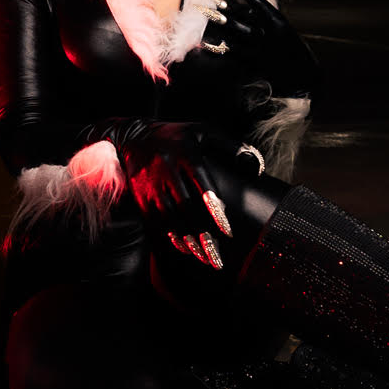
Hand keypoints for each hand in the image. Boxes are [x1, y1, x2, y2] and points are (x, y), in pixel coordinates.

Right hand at [107, 120, 233, 271]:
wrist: (133, 135)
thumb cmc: (177, 135)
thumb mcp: (203, 131)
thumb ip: (230, 145)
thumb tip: (255, 165)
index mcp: (185, 153)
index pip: (202, 185)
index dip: (214, 210)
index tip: (227, 232)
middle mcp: (166, 168)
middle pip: (186, 207)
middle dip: (202, 234)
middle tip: (217, 255)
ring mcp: (151, 182)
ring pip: (170, 217)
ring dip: (187, 239)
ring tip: (204, 257)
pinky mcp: (140, 193)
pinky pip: (155, 219)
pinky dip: (169, 235)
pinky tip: (183, 248)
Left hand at [209, 0, 318, 97]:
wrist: (305, 76)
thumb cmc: (293, 50)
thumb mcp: (283, 30)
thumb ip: (264, 20)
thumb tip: (243, 9)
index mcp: (278, 21)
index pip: (256, 1)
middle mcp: (269, 32)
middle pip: (241, 15)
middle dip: (222, 5)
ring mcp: (261, 48)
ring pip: (235, 32)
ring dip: (218, 22)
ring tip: (202, 12)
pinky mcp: (255, 63)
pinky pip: (233, 53)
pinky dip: (218, 48)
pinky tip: (205, 44)